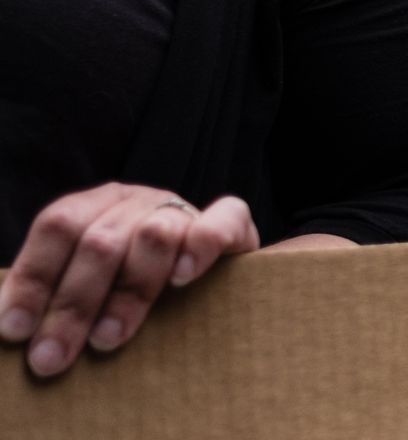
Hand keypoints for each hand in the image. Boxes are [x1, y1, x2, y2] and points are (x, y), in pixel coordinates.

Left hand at [0, 183, 259, 376]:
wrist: (203, 267)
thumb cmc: (130, 286)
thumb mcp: (87, 283)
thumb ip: (56, 293)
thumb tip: (11, 330)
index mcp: (95, 207)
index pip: (58, 226)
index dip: (33, 278)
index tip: (15, 331)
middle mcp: (136, 202)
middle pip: (100, 242)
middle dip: (72, 306)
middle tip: (53, 358)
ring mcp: (182, 209)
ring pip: (154, 236)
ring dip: (129, 293)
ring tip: (108, 339)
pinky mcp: (233, 222)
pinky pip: (222, 220)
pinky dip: (201, 246)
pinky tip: (181, 279)